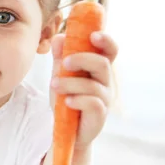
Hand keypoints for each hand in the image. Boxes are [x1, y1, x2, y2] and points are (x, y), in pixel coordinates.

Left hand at [49, 31, 118, 148]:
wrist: (65, 129)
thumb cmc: (66, 98)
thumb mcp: (60, 74)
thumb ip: (61, 56)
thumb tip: (60, 37)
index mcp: (98, 68)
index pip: (110, 50)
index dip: (106, 40)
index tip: (93, 35)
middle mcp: (105, 82)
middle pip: (102, 64)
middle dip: (81, 59)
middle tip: (64, 63)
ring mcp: (104, 99)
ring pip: (92, 84)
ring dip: (70, 83)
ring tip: (54, 85)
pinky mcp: (100, 115)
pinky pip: (92, 103)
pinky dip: (77, 100)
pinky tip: (66, 102)